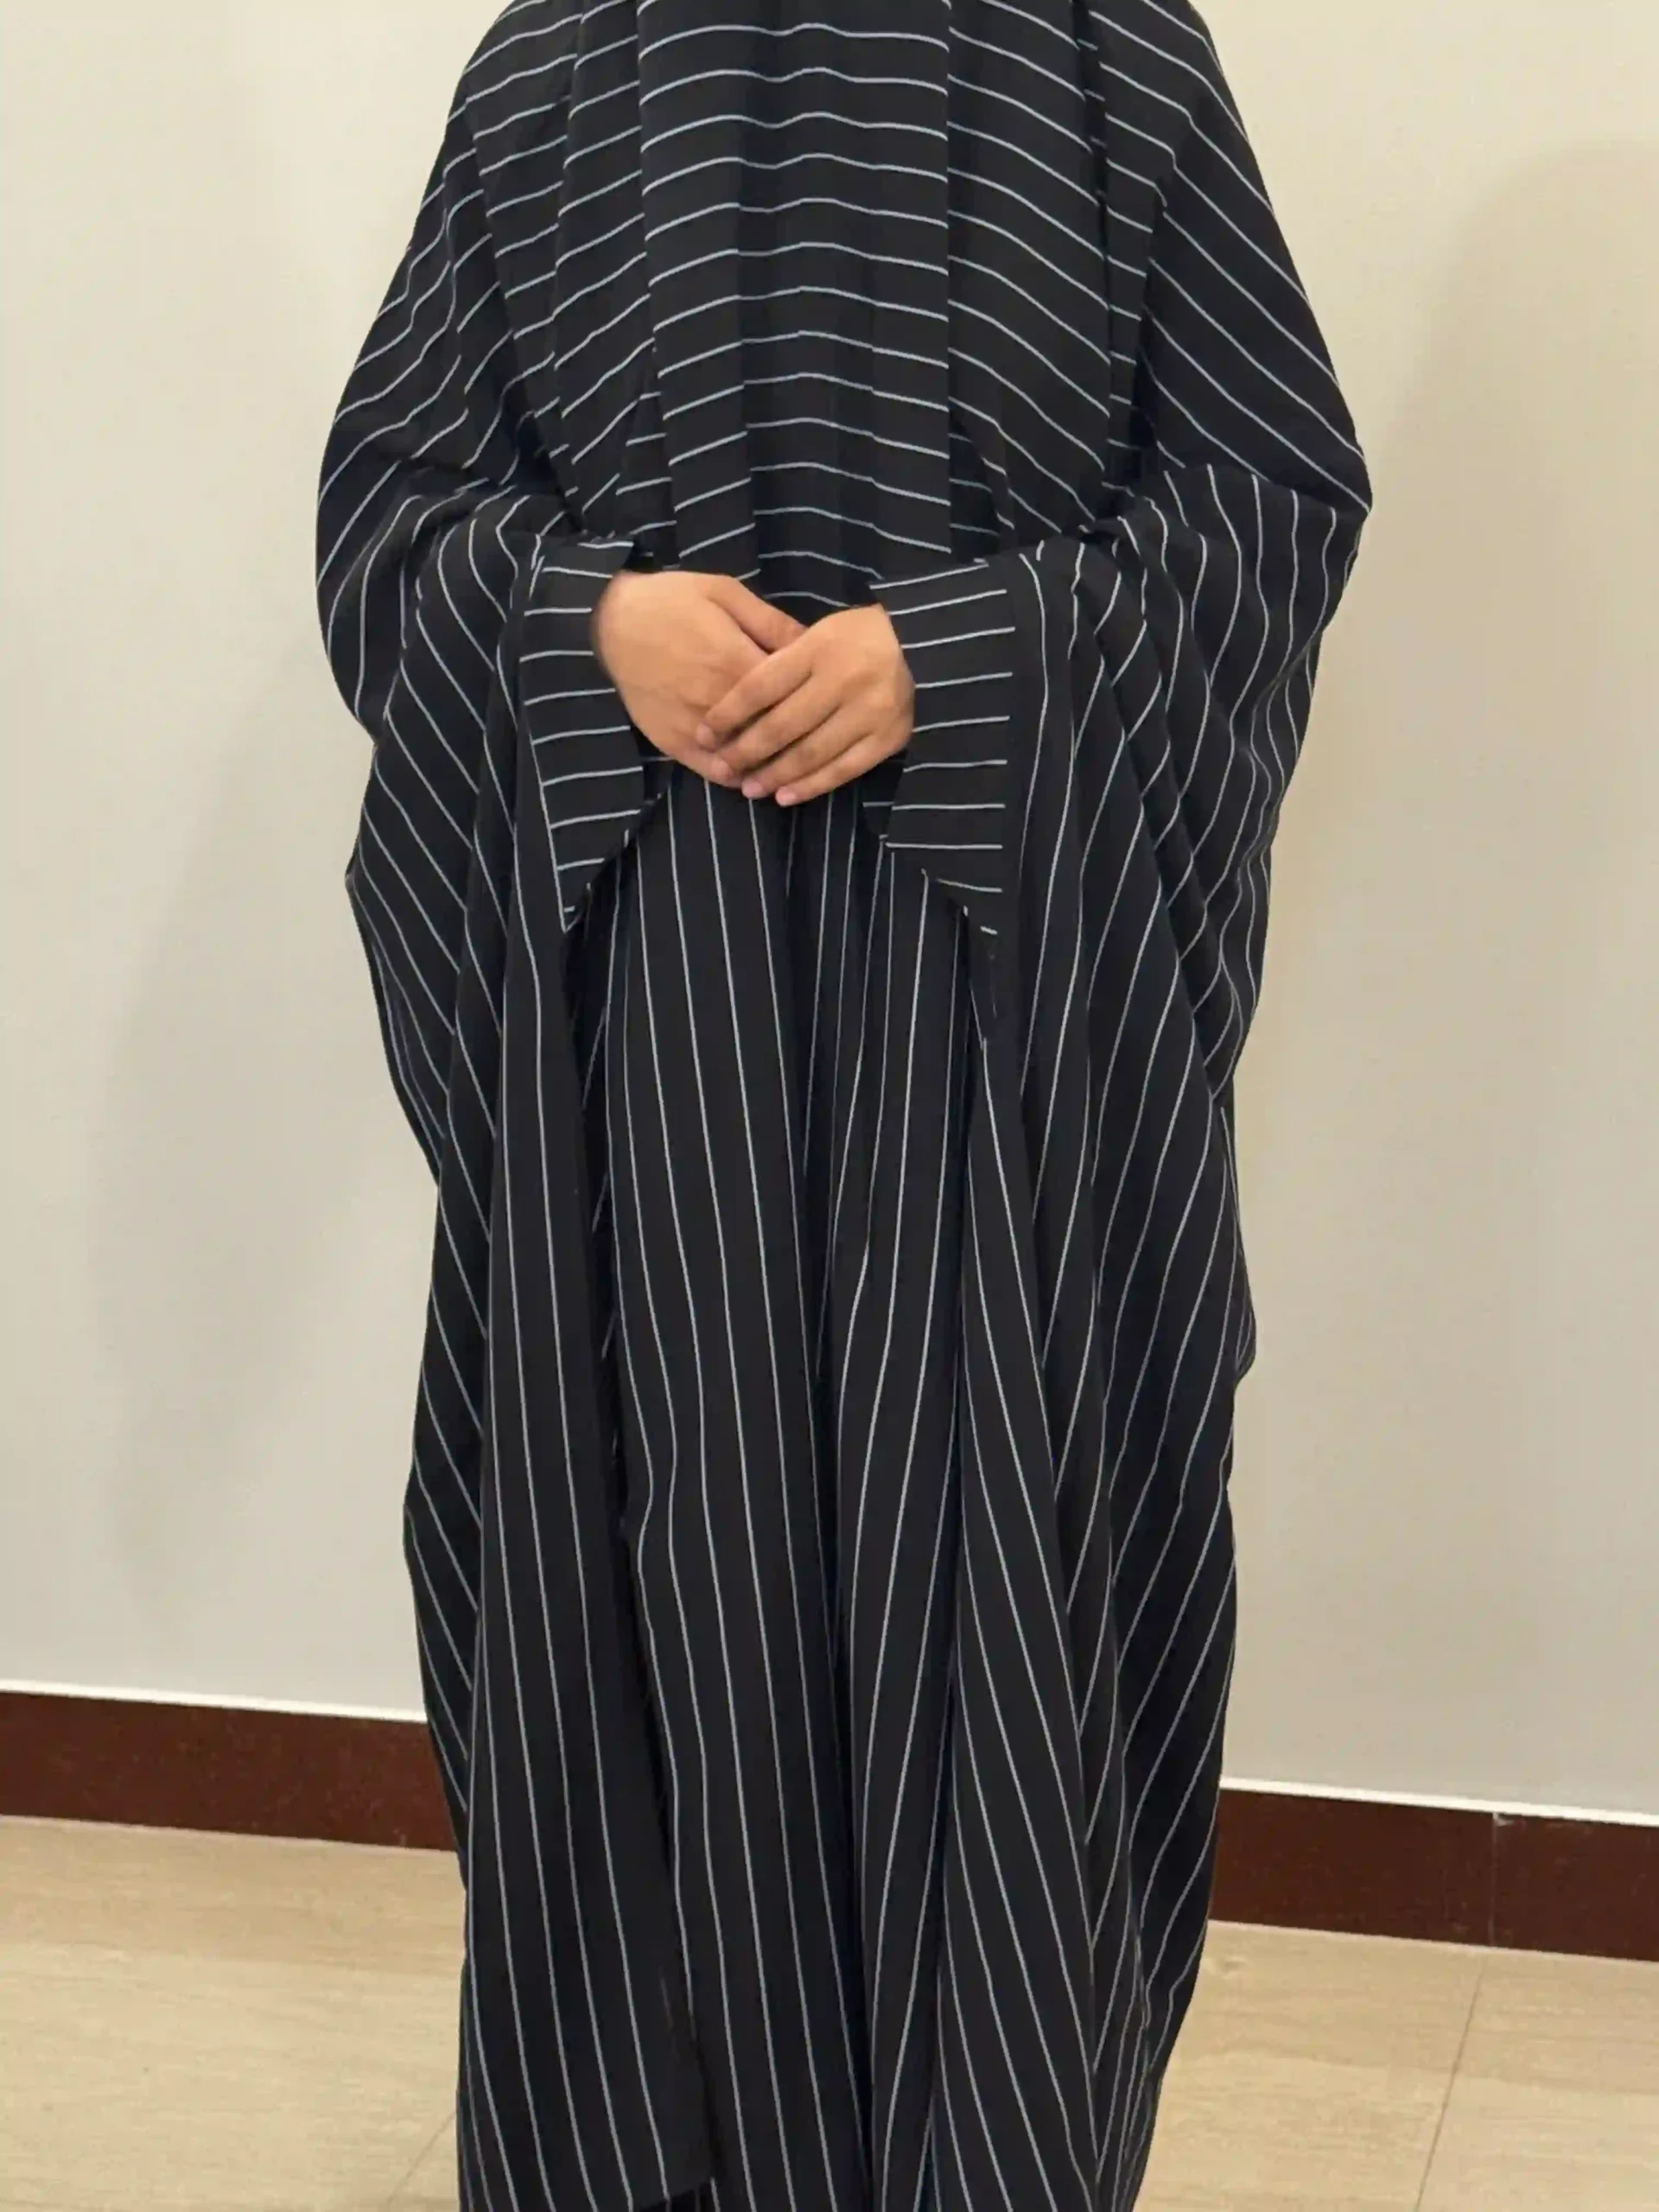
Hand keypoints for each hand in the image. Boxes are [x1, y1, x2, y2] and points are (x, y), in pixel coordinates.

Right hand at [592, 569, 802, 781]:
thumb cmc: (672, 600)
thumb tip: (814, 645)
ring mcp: (695, 728)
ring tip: (796, 765)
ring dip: (773, 766)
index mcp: (737, 662)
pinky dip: (739, 779)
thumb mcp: (726, 593)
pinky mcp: (674, 744)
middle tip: (821, 739)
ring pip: (747, 760)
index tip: (829, 705)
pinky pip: (714, 773)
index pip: (793, 696)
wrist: (611, 621)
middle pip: (774, 733)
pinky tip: (755, 775)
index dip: (815, 702)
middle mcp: (718, 702)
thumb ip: (771, 622)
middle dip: (800, 738)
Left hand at [696, 604, 914, 804]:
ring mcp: (869, 711)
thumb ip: (784, 660)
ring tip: (748, 788)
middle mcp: (843, 679)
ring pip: (809, 753)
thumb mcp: (821, 631)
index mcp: (819, 646)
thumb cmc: (863, 635)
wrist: (929, 644)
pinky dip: (811, 786)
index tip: (704, 734)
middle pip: (781, 725)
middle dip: (745, 752)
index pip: (760, 686)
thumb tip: (735, 700)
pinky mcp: (889, 737)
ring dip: (774, 775)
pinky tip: (785, 795)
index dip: (728, 714)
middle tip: (721, 768)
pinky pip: (842, 769)